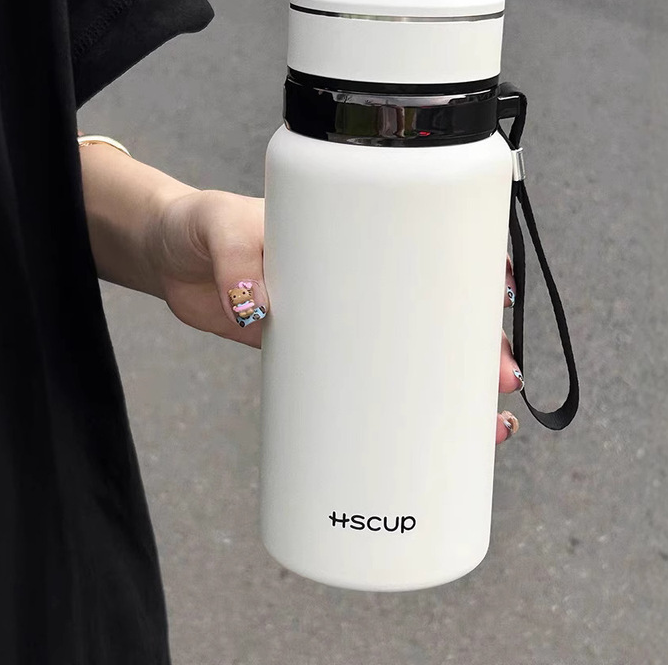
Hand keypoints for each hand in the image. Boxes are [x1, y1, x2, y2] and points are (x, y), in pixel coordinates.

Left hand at [150, 190, 522, 442]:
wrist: (166, 255)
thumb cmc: (201, 224)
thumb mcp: (220, 228)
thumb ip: (235, 260)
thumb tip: (257, 310)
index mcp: (348, 240)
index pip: (424, 251)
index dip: (468, 274)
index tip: (501, 295)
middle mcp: (352, 284)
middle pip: (429, 316)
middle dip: (474, 350)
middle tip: (500, 383)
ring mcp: (332, 324)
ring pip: (403, 359)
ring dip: (443, 392)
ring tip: (480, 428)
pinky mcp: (302, 356)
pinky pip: (354, 387)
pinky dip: (384, 414)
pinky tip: (406, 444)